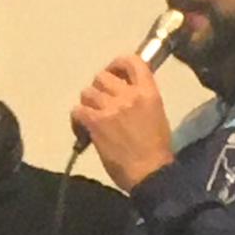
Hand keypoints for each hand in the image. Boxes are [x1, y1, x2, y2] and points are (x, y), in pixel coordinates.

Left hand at [71, 54, 173, 191]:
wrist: (150, 173)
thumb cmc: (157, 151)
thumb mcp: (157, 116)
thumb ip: (142, 100)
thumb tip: (126, 97)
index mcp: (148, 92)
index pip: (132, 62)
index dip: (117, 63)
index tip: (113, 72)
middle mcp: (128, 95)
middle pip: (102, 76)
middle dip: (99, 88)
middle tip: (100, 102)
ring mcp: (110, 108)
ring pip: (87, 92)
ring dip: (87, 104)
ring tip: (91, 118)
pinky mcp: (95, 123)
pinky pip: (77, 110)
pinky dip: (76, 119)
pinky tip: (82, 130)